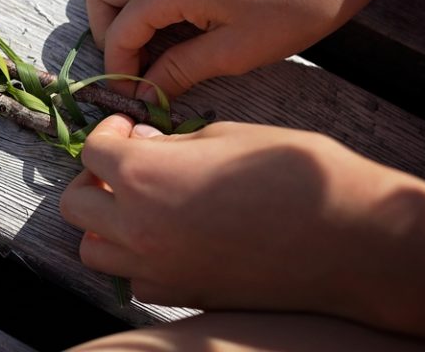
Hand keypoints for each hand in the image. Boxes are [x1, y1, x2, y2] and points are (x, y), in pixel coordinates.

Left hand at [59, 114, 408, 315]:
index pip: (92, 150)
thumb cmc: (294, 173)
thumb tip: (144, 145)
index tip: (131, 127)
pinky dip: (135, 257)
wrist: (348, 237)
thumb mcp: (226, 135)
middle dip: (94, 177)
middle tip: (129, 163)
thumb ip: (173, 143)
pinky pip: (132, 278)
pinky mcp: (182, 297)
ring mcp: (158, 269)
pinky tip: (167, 236)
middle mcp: (139, 227)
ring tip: (140, 203)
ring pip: (93, 250)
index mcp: (145, 176)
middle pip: (75, 204)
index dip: (109, 131)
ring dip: (105, 223)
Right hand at [84, 0, 417, 99]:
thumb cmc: (292, 10)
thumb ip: (180, 71)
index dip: (119, 70)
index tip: (134, 96)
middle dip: (107, 31)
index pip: (118, 33)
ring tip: (145, 33)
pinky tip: (168, 0)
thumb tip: (145, 93)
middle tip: (137, 62)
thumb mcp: (234, 53)